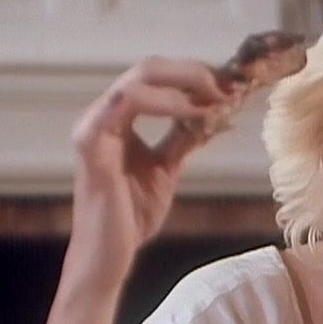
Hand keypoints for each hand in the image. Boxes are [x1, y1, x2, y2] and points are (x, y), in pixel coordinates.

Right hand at [70, 56, 241, 267]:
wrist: (110, 255)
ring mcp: (93, 125)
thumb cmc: (132, 214)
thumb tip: (216, 114)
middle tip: (228, 87)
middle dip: (194, 72)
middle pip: (149, 68)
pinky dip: (167, 104)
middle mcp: (102, 114)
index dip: (194, 75)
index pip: (156, 77)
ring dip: (185, 83)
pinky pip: (128, 103)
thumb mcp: (167, 167)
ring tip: (217, 99)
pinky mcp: (92, 143)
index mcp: (116, 118)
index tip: (230, 85)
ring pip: (139, 78)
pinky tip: (196, 114)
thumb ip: (183, 137)